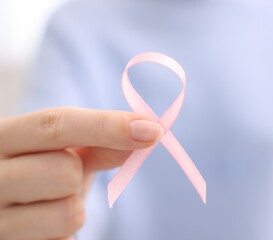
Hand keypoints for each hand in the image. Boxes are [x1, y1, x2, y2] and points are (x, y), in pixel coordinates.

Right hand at [0, 107, 162, 239]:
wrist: (7, 206)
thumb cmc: (42, 170)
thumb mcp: (65, 151)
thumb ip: (101, 141)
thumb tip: (147, 132)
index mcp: (4, 137)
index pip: (55, 124)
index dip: (108, 126)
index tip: (152, 130)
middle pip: (65, 171)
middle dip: (78, 174)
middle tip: (63, 177)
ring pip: (69, 213)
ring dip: (75, 208)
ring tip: (52, 204)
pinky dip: (65, 233)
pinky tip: (44, 226)